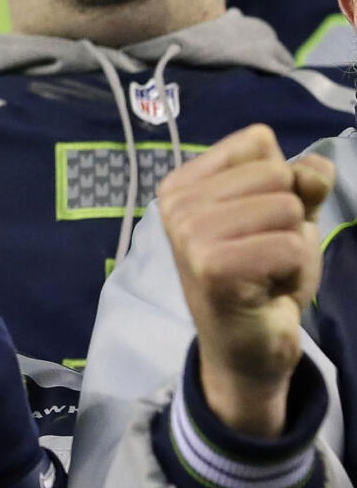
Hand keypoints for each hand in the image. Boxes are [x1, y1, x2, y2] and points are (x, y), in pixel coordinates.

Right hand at [158, 125, 333, 436]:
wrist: (246, 345)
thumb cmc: (261, 275)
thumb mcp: (289, 216)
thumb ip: (303, 181)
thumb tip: (311, 172)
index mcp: (182, 184)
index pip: (257, 141)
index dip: (278, 181)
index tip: (256, 224)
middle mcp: (176, 204)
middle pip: (276, 173)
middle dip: (288, 217)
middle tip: (261, 254)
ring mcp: (189, 235)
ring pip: (286, 208)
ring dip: (292, 246)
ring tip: (264, 271)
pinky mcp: (211, 266)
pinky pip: (289, 245)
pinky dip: (292, 272)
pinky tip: (265, 291)